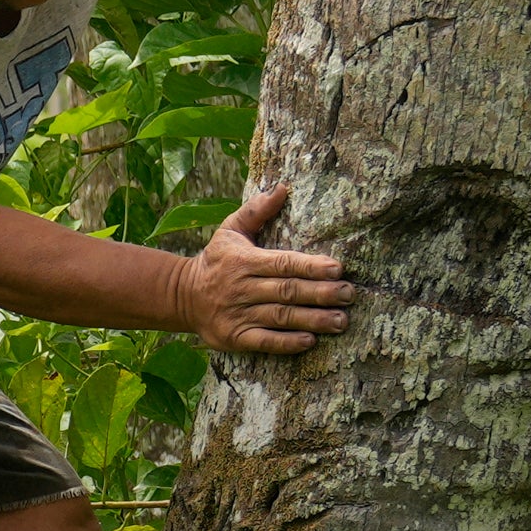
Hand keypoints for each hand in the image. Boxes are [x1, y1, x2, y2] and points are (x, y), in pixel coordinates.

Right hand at [182, 185, 352, 353]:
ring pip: (280, 317)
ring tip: (341, 320)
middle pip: (286, 291)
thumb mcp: (230, 231)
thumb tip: (282, 188)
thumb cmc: (216, 261)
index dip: (311, 267)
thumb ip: (256, 210)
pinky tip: (310, 341)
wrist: (181, 296)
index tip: (337, 269)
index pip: (282, 263)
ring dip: (312, 320)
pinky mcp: (234, 337)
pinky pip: (264, 341)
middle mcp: (240, 289)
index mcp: (243, 261)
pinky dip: (287, 343)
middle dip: (320, 293)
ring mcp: (237, 315)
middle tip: (349, 294)